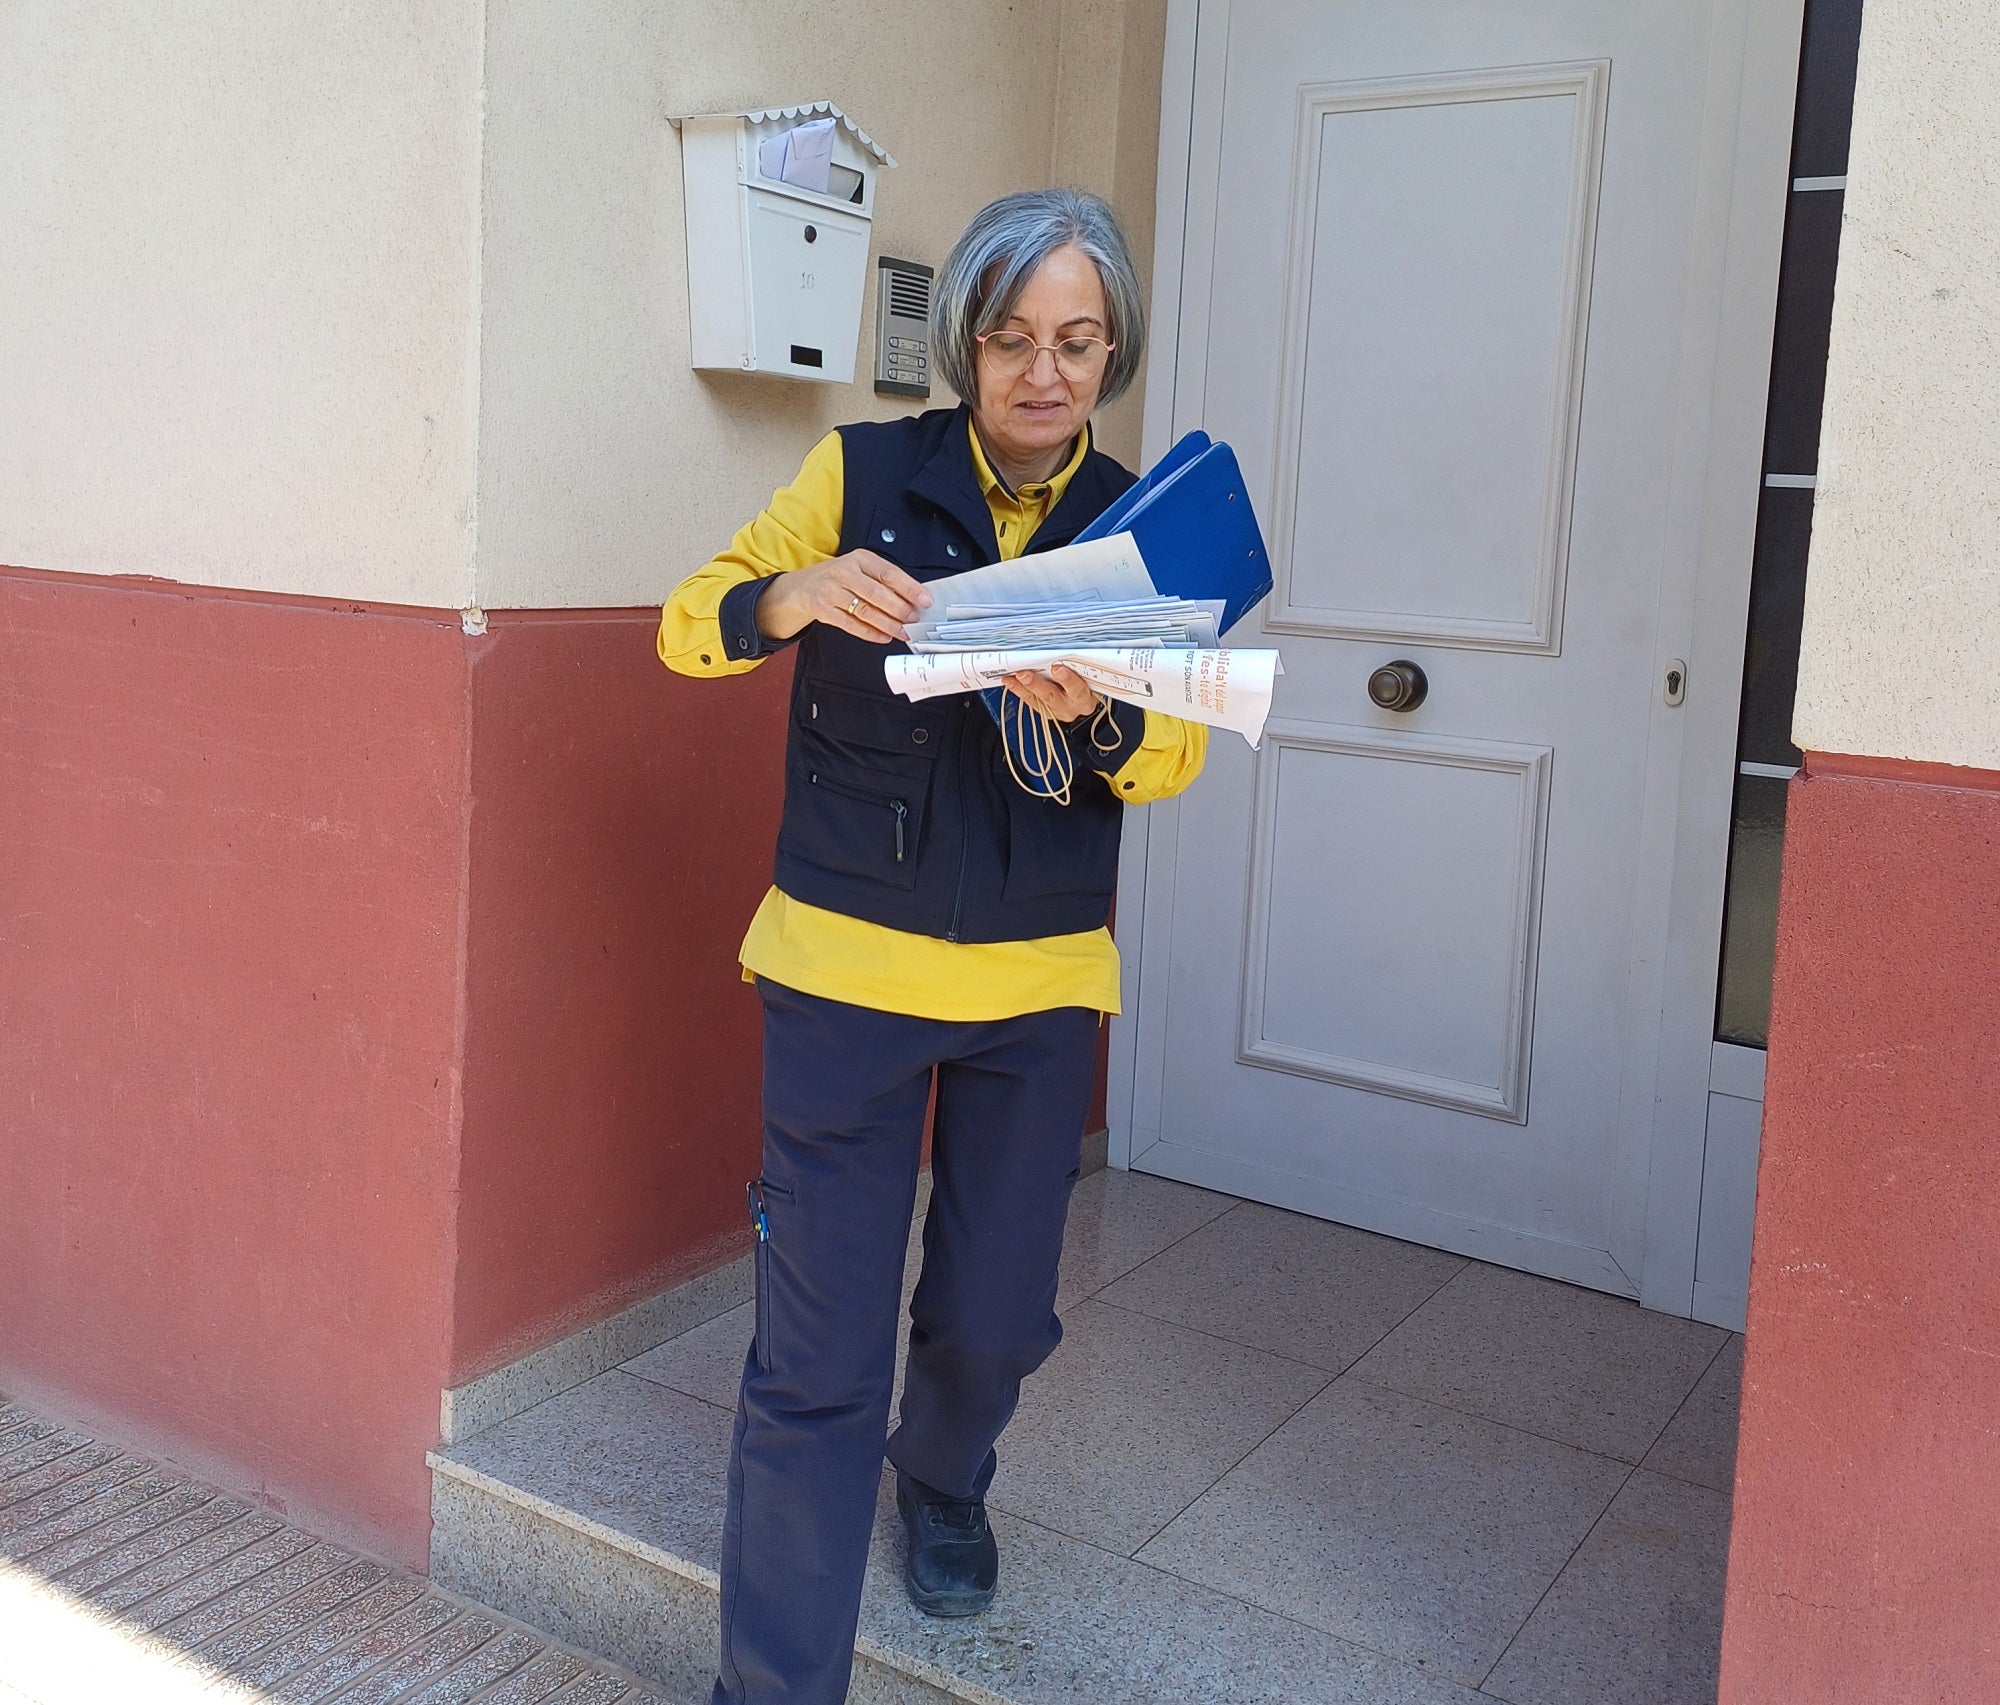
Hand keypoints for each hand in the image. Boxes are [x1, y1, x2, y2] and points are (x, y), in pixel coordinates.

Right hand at [756, 549, 930, 643]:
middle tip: (914, 619)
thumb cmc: (837, 578)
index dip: (909, 588)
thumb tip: (913, 598)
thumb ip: (882, 580)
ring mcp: (831, 591)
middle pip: (877, 593)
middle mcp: (844, 572)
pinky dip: (870, 633)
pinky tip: (884, 637)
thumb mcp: (859, 569)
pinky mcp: (823, 609)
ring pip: (866, 611)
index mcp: (859, 558)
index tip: (925, 600)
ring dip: (888, 624)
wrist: (801, 588)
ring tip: (903, 632)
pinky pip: (851, 624)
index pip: (889, 573)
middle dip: (900, 609)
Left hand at [1005, 663, 1098, 722]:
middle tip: (1024, 674)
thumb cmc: (1086, 684)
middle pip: (1052, 696)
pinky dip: (1018, 690)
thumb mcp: (1088, 676)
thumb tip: (1063, 644)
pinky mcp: (1042, 710)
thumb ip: (1076, 665)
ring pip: (1037, 700)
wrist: (1083, 705)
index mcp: (1083, 696)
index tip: (1057, 668)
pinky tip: (1009, 681)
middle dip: (1036, 684)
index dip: (1067, 679)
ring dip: (1021, 687)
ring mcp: (1054, 710)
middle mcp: (1068, 706)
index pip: (1077, 688)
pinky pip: (1029, 701)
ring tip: (1010, 677)